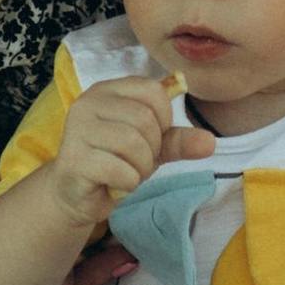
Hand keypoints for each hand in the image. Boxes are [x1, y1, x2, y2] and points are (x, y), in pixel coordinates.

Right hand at [50, 77, 212, 227]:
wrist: (75, 195)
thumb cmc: (114, 162)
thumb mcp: (151, 147)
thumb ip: (178, 140)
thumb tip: (209, 142)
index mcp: (108, 90)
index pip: (154, 91)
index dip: (164, 119)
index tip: (153, 137)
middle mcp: (89, 102)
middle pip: (145, 119)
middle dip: (152, 149)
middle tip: (138, 162)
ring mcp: (78, 130)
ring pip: (133, 144)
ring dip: (141, 168)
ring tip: (128, 172)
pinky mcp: (74, 159)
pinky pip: (120, 170)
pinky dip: (128, 183)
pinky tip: (115, 184)